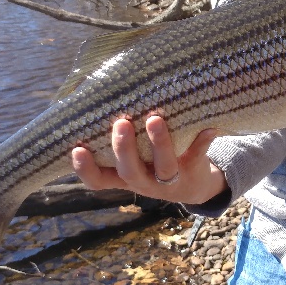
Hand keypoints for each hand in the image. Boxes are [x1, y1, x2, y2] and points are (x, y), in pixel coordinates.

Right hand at [71, 116, 228, 204]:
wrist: (193, 186)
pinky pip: (197, 156)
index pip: (98, 180)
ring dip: (160, 143)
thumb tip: (91, 98)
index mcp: (124, 178)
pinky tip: (209, 127)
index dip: (85, 169)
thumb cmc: (151, 162)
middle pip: (130, 172)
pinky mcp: (193, 170)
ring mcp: (169, 180)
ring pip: (164, 167)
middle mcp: (144, 182)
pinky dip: (203, 141)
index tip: (77, 149)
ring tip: (155, 119)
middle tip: (121, 123)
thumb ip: (115, 141)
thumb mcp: (132, 159)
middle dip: (124, 149)